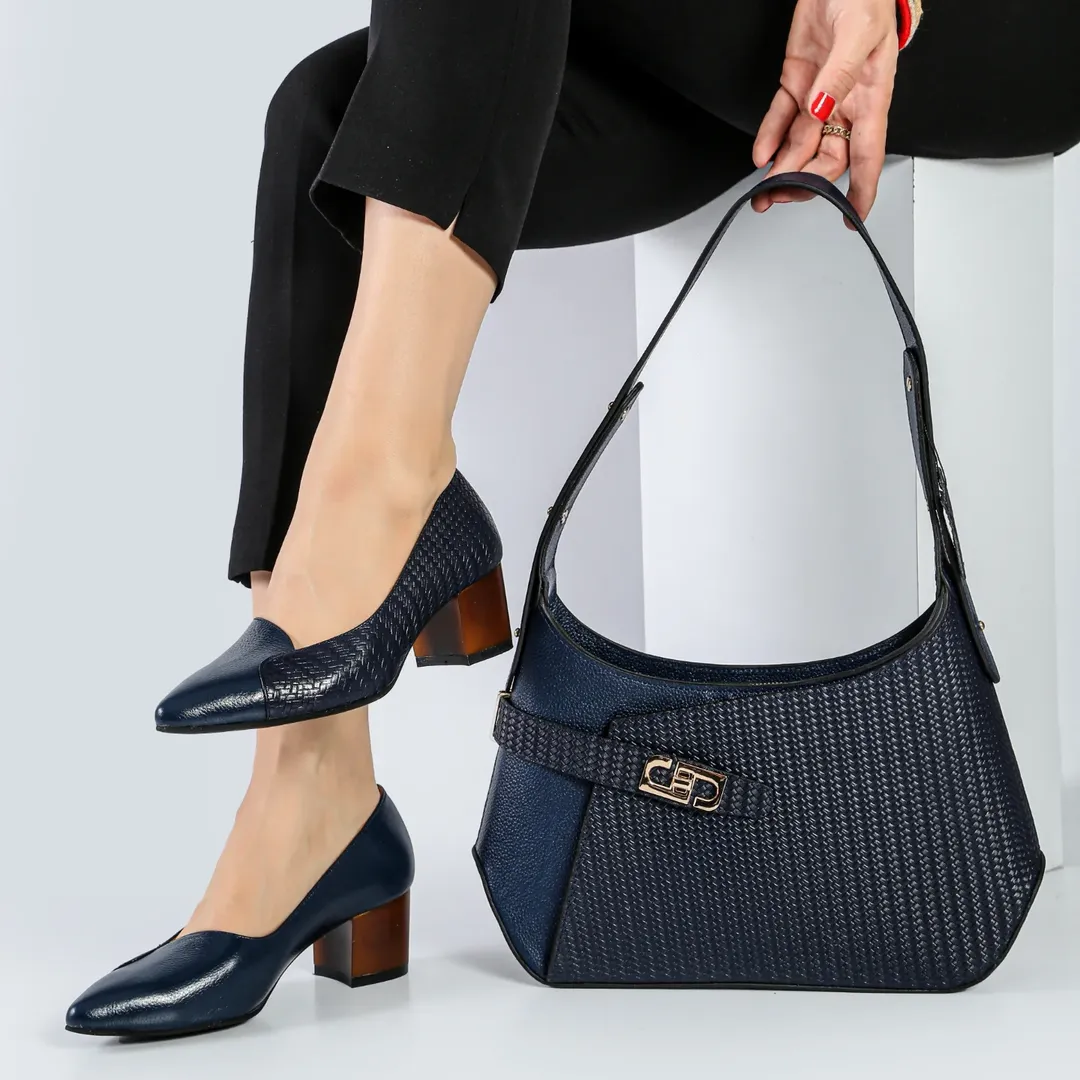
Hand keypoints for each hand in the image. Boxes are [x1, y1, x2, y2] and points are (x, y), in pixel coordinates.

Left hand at [752, 0, 898, 221]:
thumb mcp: (858, 33)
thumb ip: (839, 77)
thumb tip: (823, 111)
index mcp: (871, 97)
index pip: (868, 156)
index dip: (862, 190)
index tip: (852, 218)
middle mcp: (845, 103)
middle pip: (826, 158)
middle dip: (803, 182)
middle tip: (779, 196)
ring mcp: (819, 95)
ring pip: (800, 145)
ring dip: (781, 169)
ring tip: (761, 190)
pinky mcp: (797, 82)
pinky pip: (781, 118)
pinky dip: (768, 138)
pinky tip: (760, 156)